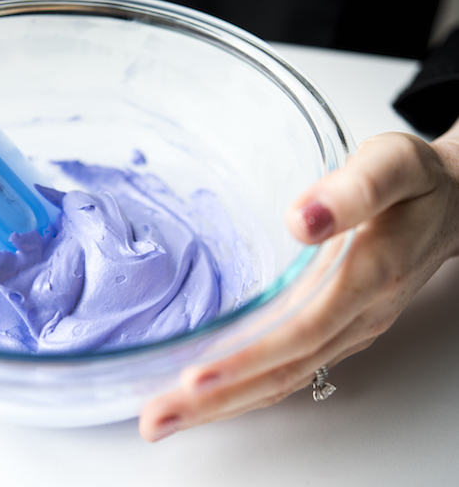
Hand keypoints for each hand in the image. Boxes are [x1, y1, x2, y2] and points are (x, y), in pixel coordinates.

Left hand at [139, 122, 458, 441]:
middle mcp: (356, 316)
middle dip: (217, 401)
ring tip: (168, 418)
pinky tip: (213, 396)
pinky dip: (247, 390)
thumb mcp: (390, 167)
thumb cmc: (415, 184)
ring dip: (224, 404)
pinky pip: (290, 370)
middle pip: (282, 371)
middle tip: (157, 420)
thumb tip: (301, 219)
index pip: (300, 331)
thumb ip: (352, 191)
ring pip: (283, 380)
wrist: (450, 205)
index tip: (194, 378)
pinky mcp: (337, 329)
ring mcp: (347, 329)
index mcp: (368, 277)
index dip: (247, 359)